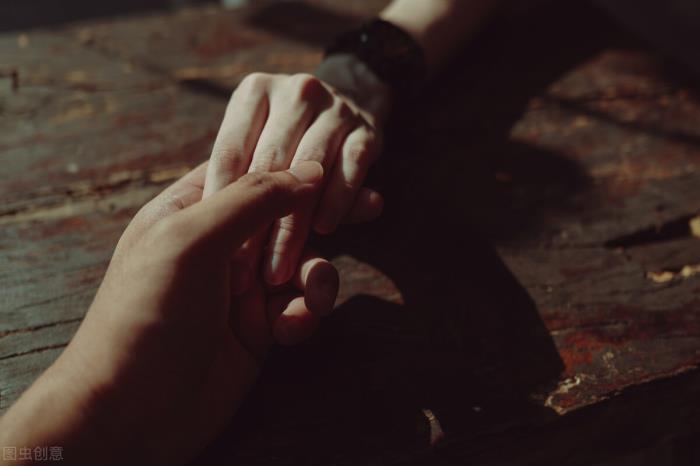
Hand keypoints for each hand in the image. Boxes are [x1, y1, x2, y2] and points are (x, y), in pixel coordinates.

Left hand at [0, 161, 336, 465]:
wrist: (133, 411)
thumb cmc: (147, 313)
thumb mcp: (192, 239)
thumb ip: (252, 198)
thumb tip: (308, 169)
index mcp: (192, 211)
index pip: (253, 173)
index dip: (297, 168)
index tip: (340, 165)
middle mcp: (219, 246)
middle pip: (286, 217)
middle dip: (323, 218)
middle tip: (371, 207)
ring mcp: (239, 288)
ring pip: (301, 264)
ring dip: (317, 277)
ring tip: (314, 296)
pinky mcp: (257, 328)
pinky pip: (297, 307)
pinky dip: (302, 315)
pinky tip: (289, 331)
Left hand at [203, 68, 388, 288]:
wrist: (355, 95)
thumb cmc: (278, 149)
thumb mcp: (247, 149)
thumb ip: (240, 180)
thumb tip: (228, 204)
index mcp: (254, 94)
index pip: (232, 152)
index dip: (221, 204)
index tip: (213, 251)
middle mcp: (295, 94)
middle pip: (271, 165)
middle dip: (255, 227)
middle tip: (242, 277)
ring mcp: (336, 111)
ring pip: (310, 173)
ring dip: (294, 226)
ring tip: (278, 271)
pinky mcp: (368, 134)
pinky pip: (351, 171)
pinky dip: (337, 203)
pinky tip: (323, 232)